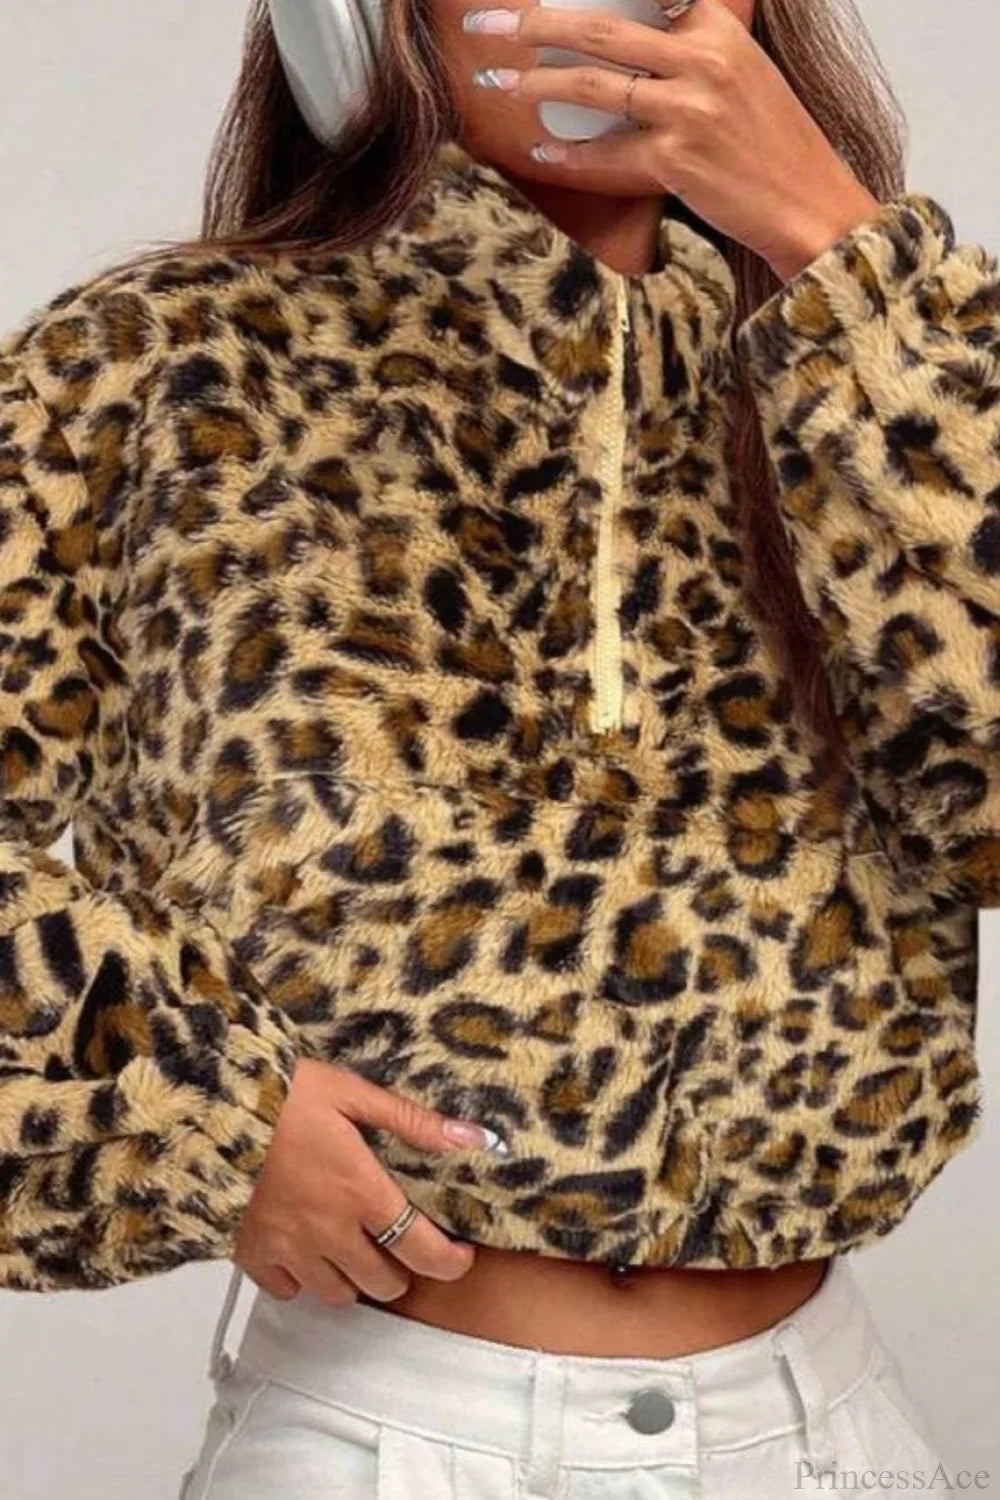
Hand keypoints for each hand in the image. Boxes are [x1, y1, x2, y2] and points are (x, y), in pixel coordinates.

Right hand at [233, 1056, 489, 1304]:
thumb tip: (474, 1138)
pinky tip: (305, 1247)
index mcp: (361, 1192)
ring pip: (338, 1294)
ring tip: (353, 1245)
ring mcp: (288, 1249)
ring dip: (354, 1276)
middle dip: (400, 1268)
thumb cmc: (286, 1094)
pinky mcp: (252, 1255)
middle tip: (398, 1241)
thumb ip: (414, 1122)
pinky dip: (303, 1278)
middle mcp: (329, 1231)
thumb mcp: (353, 1093)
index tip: (460, 1255)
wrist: (211, 1108)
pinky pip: (289, 1290)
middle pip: (384, 1284)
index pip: (421, 1251)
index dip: (450, 1262)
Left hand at [465, 0, 881, 280]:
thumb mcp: (744, 72)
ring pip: (592, 86)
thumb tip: (640, 42)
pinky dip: (569, 156)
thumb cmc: (772, 143)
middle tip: (484, 27)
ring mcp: (687, 109)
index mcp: (717, 28)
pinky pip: (605, 153)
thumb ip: (695, 47)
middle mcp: (702, 59)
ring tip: (497, 84)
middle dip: (530, 25)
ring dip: (534, 85)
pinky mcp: (676, 159)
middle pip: (598, 30)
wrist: (808, 201)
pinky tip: (541, 153)